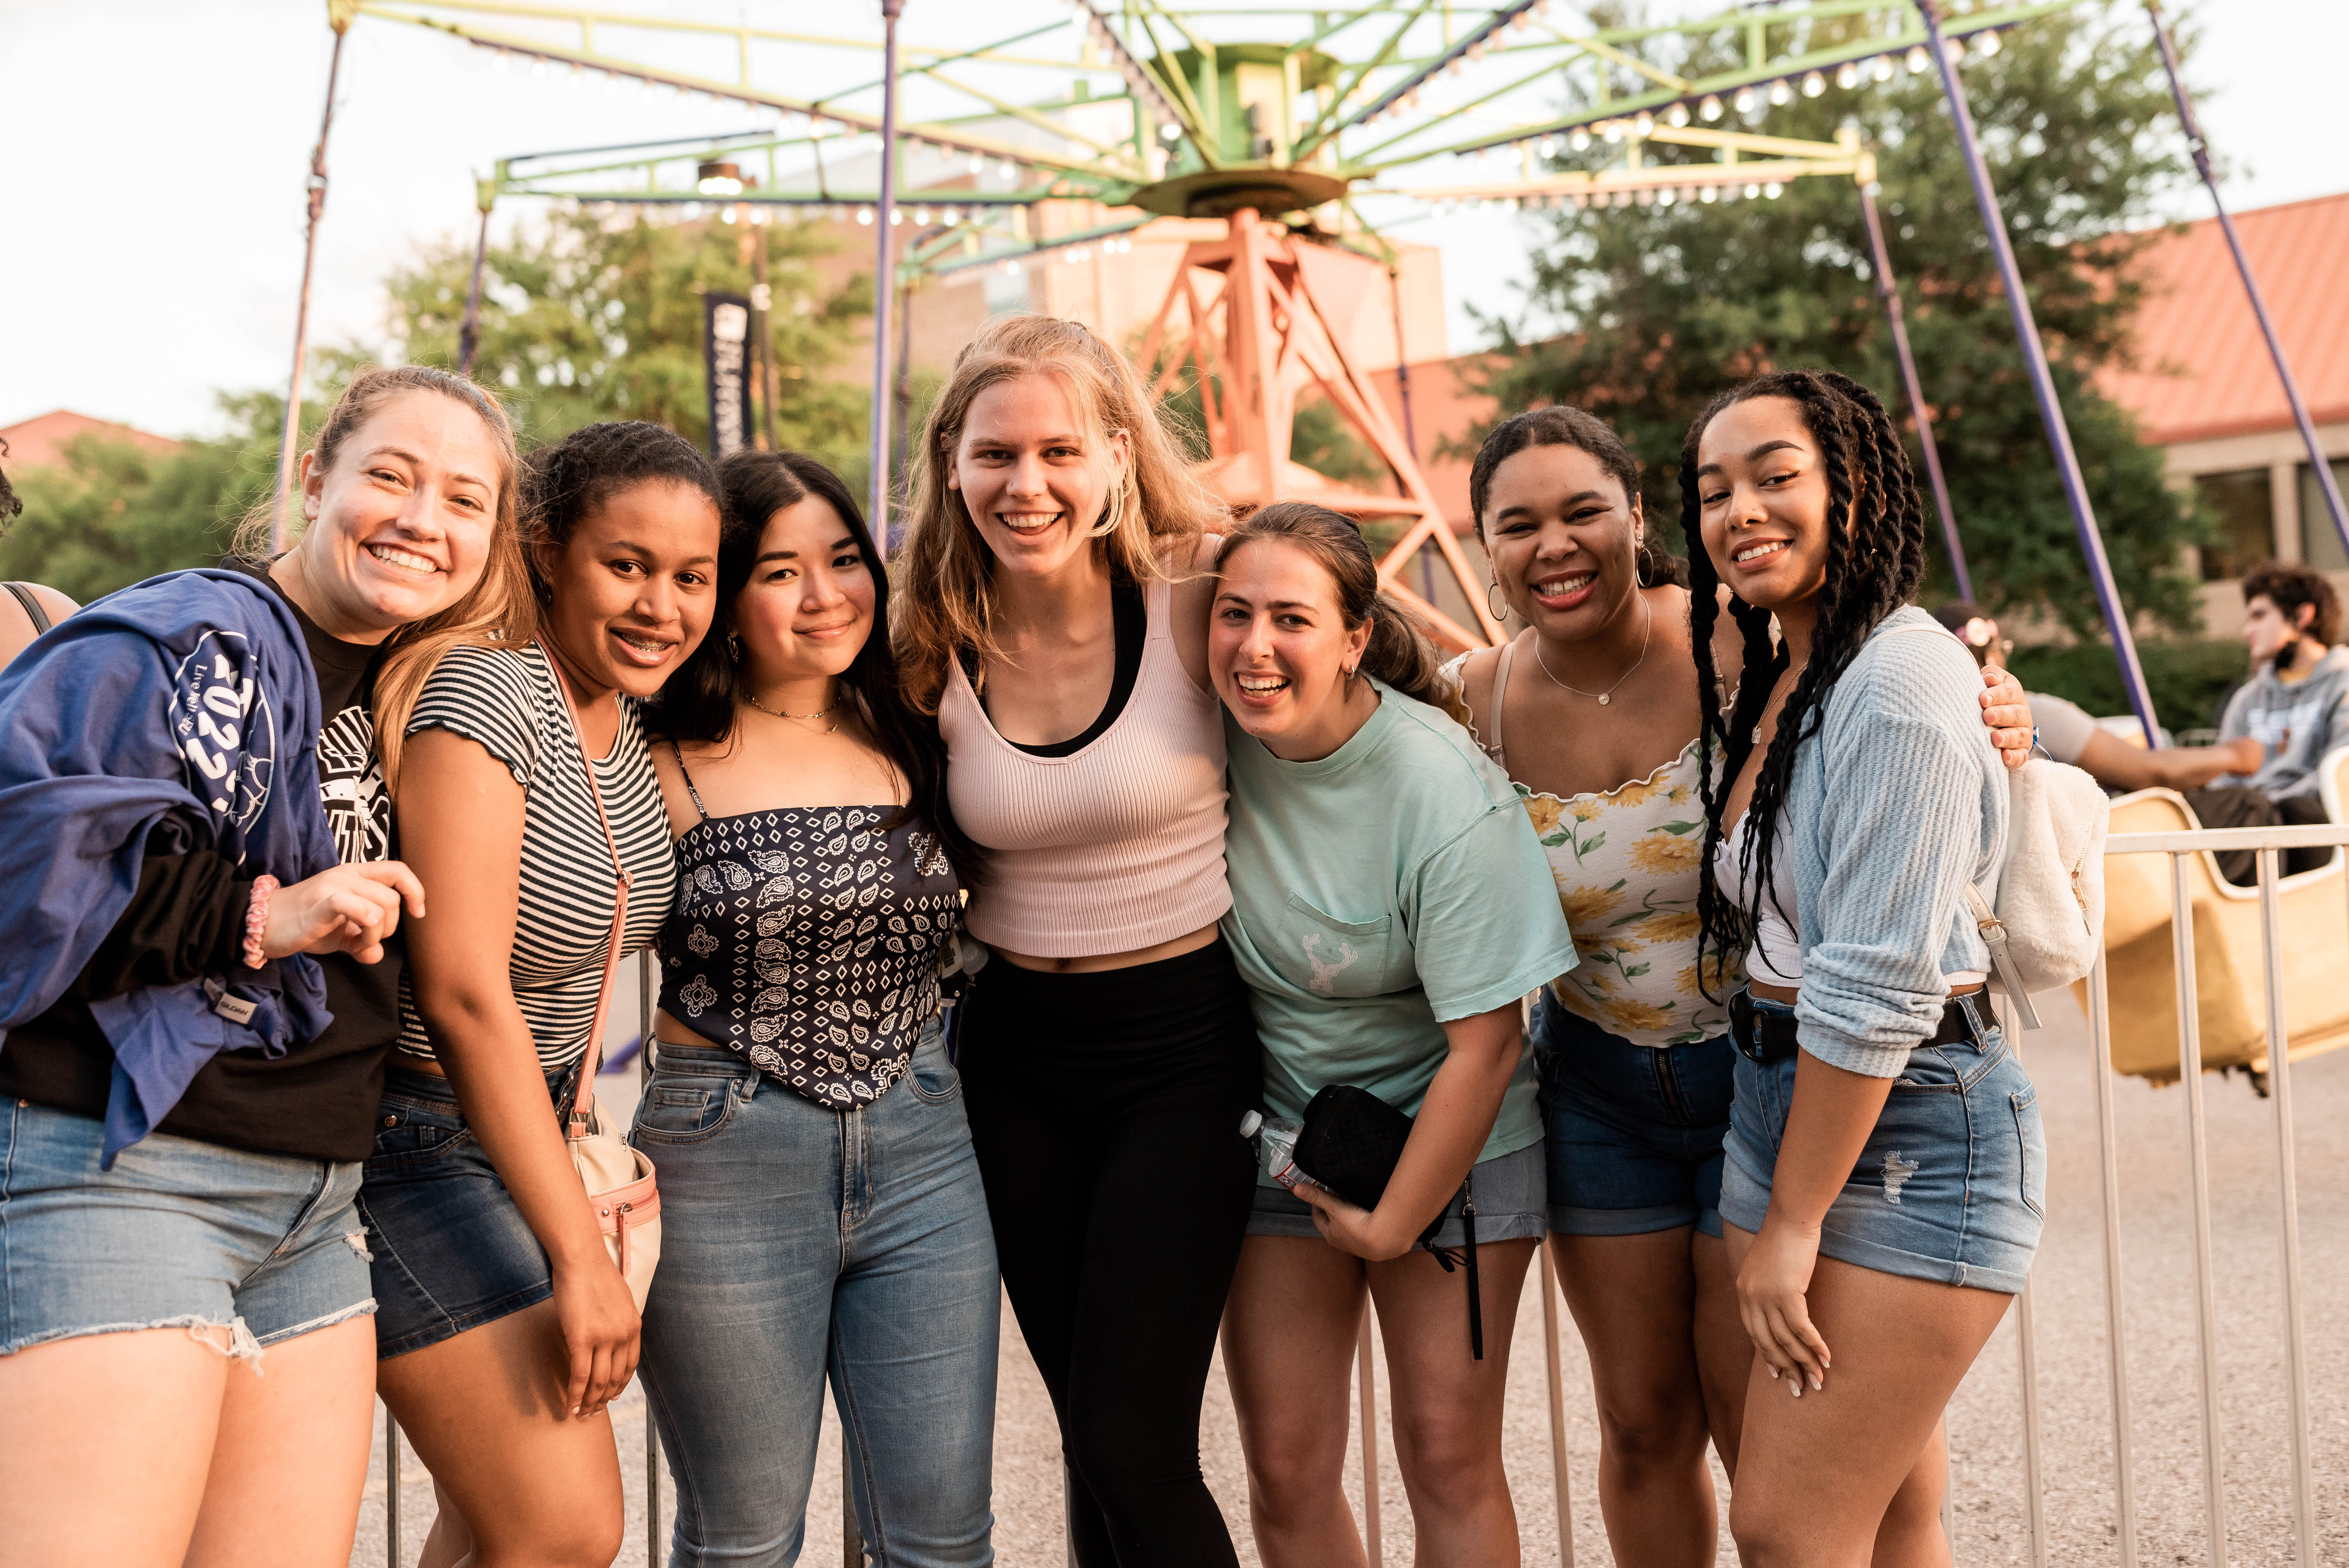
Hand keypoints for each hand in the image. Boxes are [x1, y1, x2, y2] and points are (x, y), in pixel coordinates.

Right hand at [263, 861, 427, 964]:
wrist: (264, 925)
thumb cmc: (305, 926)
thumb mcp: (341, 935)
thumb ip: (364, 941)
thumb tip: (377, 955)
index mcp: (355, 875)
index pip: (398, 870)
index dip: (415, 891)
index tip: (416, 914)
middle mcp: (346, 874)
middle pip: (393, 897)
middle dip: (390, 927)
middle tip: (367, 941)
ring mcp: (333, 886)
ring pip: (381, 905)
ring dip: (376, 934)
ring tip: (355, 945)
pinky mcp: (320, 903)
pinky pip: (356, 906)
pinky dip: (365, 924)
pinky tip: (353, 938)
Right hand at [551, 1252, 640, 1417]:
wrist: (582, 1259)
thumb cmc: (595, 1275)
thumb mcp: (618, 1300)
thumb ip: (618, 1321)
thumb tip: (611, 1338)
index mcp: (634, 1326)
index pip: (630, 1366)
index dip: (620, 1385)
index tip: (612, 1397)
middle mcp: (623, 1335)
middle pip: (614, 1378)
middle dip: (603, 1399)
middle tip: (593, 1412)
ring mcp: (604, 1338)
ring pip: (597, 1382)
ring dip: (589, 1402)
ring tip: (581, 1415)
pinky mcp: (581, 1339)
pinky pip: (579, 1376)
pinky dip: (575, 1395)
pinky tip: (570, 1407)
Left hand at [1299, 1183, 1412, 1261]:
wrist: (1385, 1239)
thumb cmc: (1356, 1224)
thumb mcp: (1334, 1208)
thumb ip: (1317, 1197)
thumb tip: (1295, 1188)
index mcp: (1330, 1235)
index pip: (1318, 1217)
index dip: (1317, 1204)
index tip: (1320, 1191)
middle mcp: (1343, 1243)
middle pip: (1334, 1222)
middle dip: (1334, 1208)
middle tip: (1337, 1193)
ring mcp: (1359, 1245)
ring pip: (1350, 1226)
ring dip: (1349, 1214)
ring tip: (1353, 1199)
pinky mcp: (1374, 1243)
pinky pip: (1365, 1227)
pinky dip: (1364, 1218)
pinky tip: (1370, 1211)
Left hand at [1737, 1214, 1830, 1393]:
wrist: (1791, 1217)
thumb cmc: (1784, 1238)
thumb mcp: (1768, 1267)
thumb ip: (1768, 1289)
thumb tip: (1781, 1309)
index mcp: (1743, 1291)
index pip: (1753, 1333)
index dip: (1767, 1355)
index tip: (1778, 1374)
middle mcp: (1750, 1297)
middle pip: (1767, 1343)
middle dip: (1786, 1368)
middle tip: (1800, 1388)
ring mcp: (1766, 1296)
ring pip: (1785, 1340)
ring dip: (1804, 1362)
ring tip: (1818, 1380)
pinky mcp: (1787, 1293)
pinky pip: (1801, 1328)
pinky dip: (1815, 1345)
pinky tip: (1827, 1358)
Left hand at [1979, 664, 2032, 771]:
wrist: (1993, 718)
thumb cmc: (1987, 697)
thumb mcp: (1989, 683)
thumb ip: (1990, 675)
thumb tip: (1989, 678)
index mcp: (2014, 694)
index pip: (2009, 692)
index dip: (1997, 695)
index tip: (1982, 699)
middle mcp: (2022, 713)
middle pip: (2015, 714)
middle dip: (2001, 715)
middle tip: (1987, 716)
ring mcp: (2022, 733)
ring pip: (2019, 735)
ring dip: (2007, 737)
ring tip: (1994, 738)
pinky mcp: (2020, 751)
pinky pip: (2021, 756)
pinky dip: (2014, 757)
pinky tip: (2004, 757)